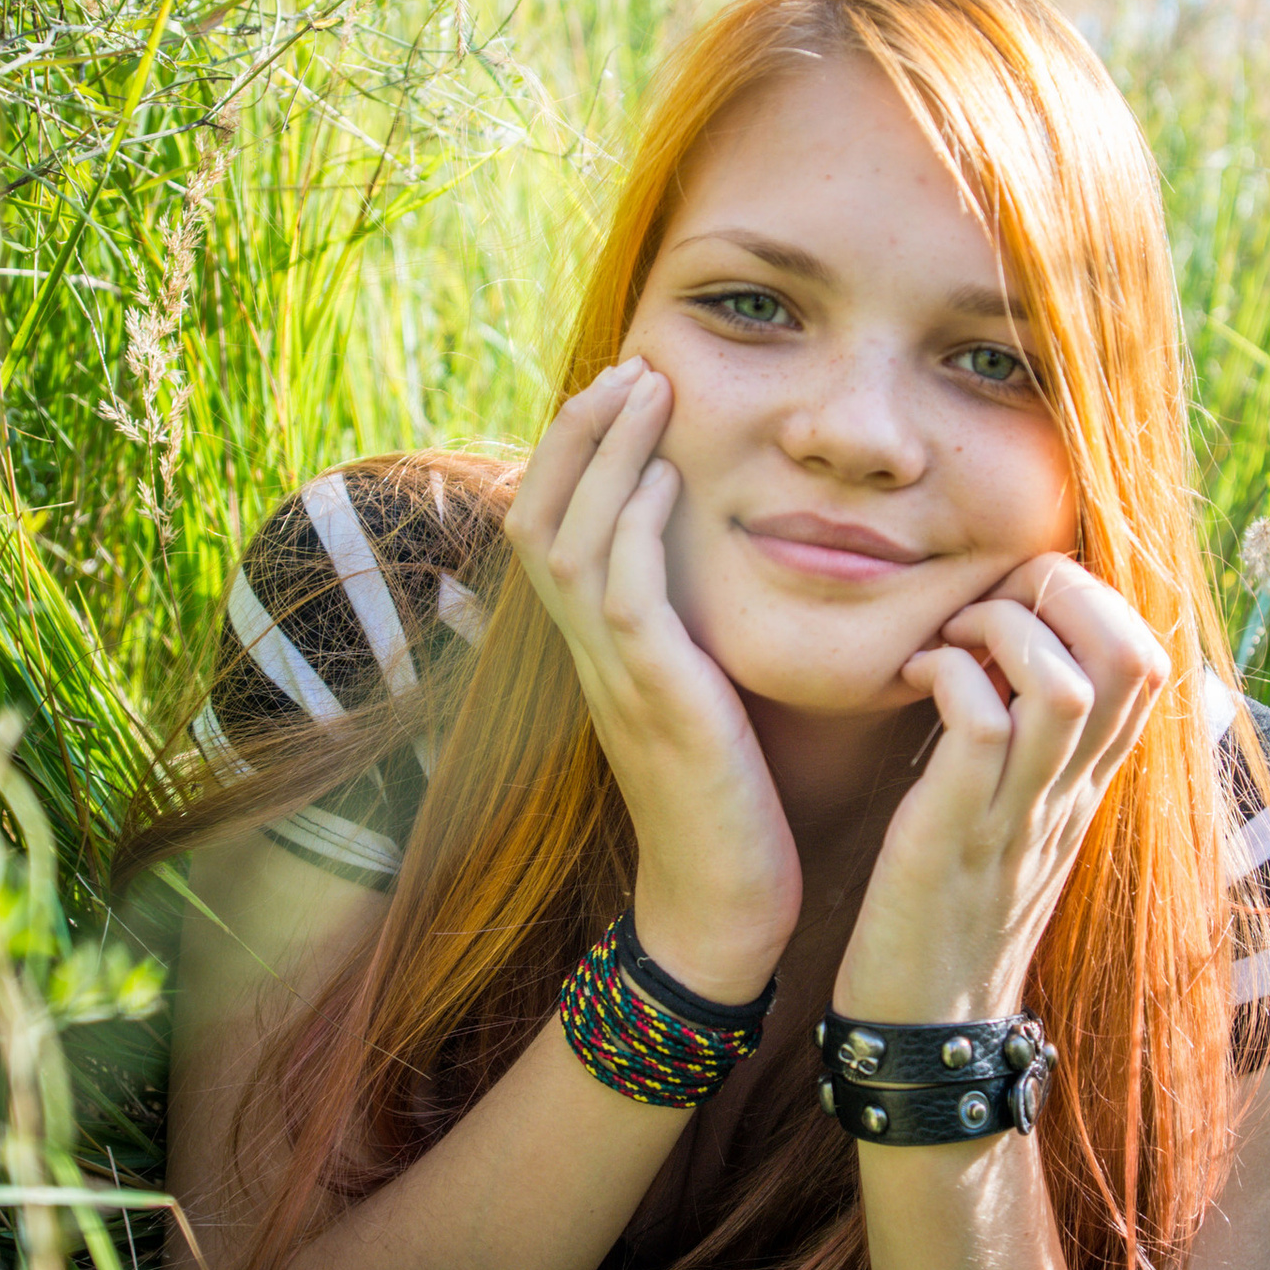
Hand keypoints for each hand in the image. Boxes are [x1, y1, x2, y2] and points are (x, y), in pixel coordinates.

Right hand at [503, 359, 801, 1000]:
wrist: (722, 906)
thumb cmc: (726, 806)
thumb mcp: (700, 702)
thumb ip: (690, 636)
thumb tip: (705, 581)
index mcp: (599, 651)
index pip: (553, 529)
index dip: (575, 453)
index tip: (622, 387)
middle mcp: (591, 657)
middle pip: (543, 515)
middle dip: (580, 430)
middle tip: (629, 363)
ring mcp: (616, 677)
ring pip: (574, 538)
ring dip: (608, 454)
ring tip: (647, 385)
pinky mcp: (657, 701)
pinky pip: (625, 595)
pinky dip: (636, 527)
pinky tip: (670, 477)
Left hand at [835, 557, 1168, 1020]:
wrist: (931, 1027)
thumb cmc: (959, 908)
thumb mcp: (1021, 821)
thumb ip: (1043, 749)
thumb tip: (1042, 666)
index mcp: (1089, 781)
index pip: (1150, 659)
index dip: (1093, 598)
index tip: (1019, 601)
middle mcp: (1070, 790)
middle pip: (1131, 654)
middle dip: (1060, 592)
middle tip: (986, 600)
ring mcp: (1019, 812)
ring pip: (1062, 683)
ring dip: (1000, 630)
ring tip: (948, 638)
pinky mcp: (954, 833)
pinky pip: (977, 725)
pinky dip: (945, 678)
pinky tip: (911, 680)